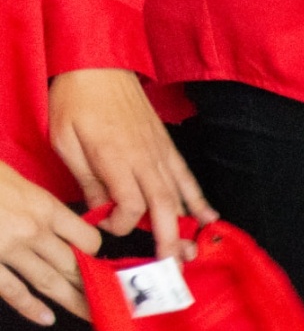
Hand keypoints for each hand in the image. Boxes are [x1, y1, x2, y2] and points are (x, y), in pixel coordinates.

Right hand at [0, 162, 101, 323]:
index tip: (97, 262)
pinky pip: (12, 291)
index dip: (94, 253)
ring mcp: (8, 248)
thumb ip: (33, 200)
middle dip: (92, 286)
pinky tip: (46, 317)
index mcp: (42, 205)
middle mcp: (32, 230)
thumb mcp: (10, 175)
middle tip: (107, 301)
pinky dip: (30, 307)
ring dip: (72, 302)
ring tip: (90, 315)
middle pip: (74, 266)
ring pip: (50, 282)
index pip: (87, 238)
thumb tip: (52, 220)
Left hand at [48, 69, 215, 260]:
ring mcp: (160, 153)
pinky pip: (188, 178)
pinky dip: (200, 200)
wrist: (98, 64)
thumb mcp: (65, 140)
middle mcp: (143, 159)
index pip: (129, 205)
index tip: (107, 224)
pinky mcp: (167, 148)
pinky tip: (209, 219)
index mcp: (115, 158)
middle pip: (163, 207)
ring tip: (192, 252)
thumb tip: (101, 210)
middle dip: (169, 240)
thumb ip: (86, 178)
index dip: (121, 224)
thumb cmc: (76, 100)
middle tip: (171, 266)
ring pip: (179, 197)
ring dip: (188, 227)